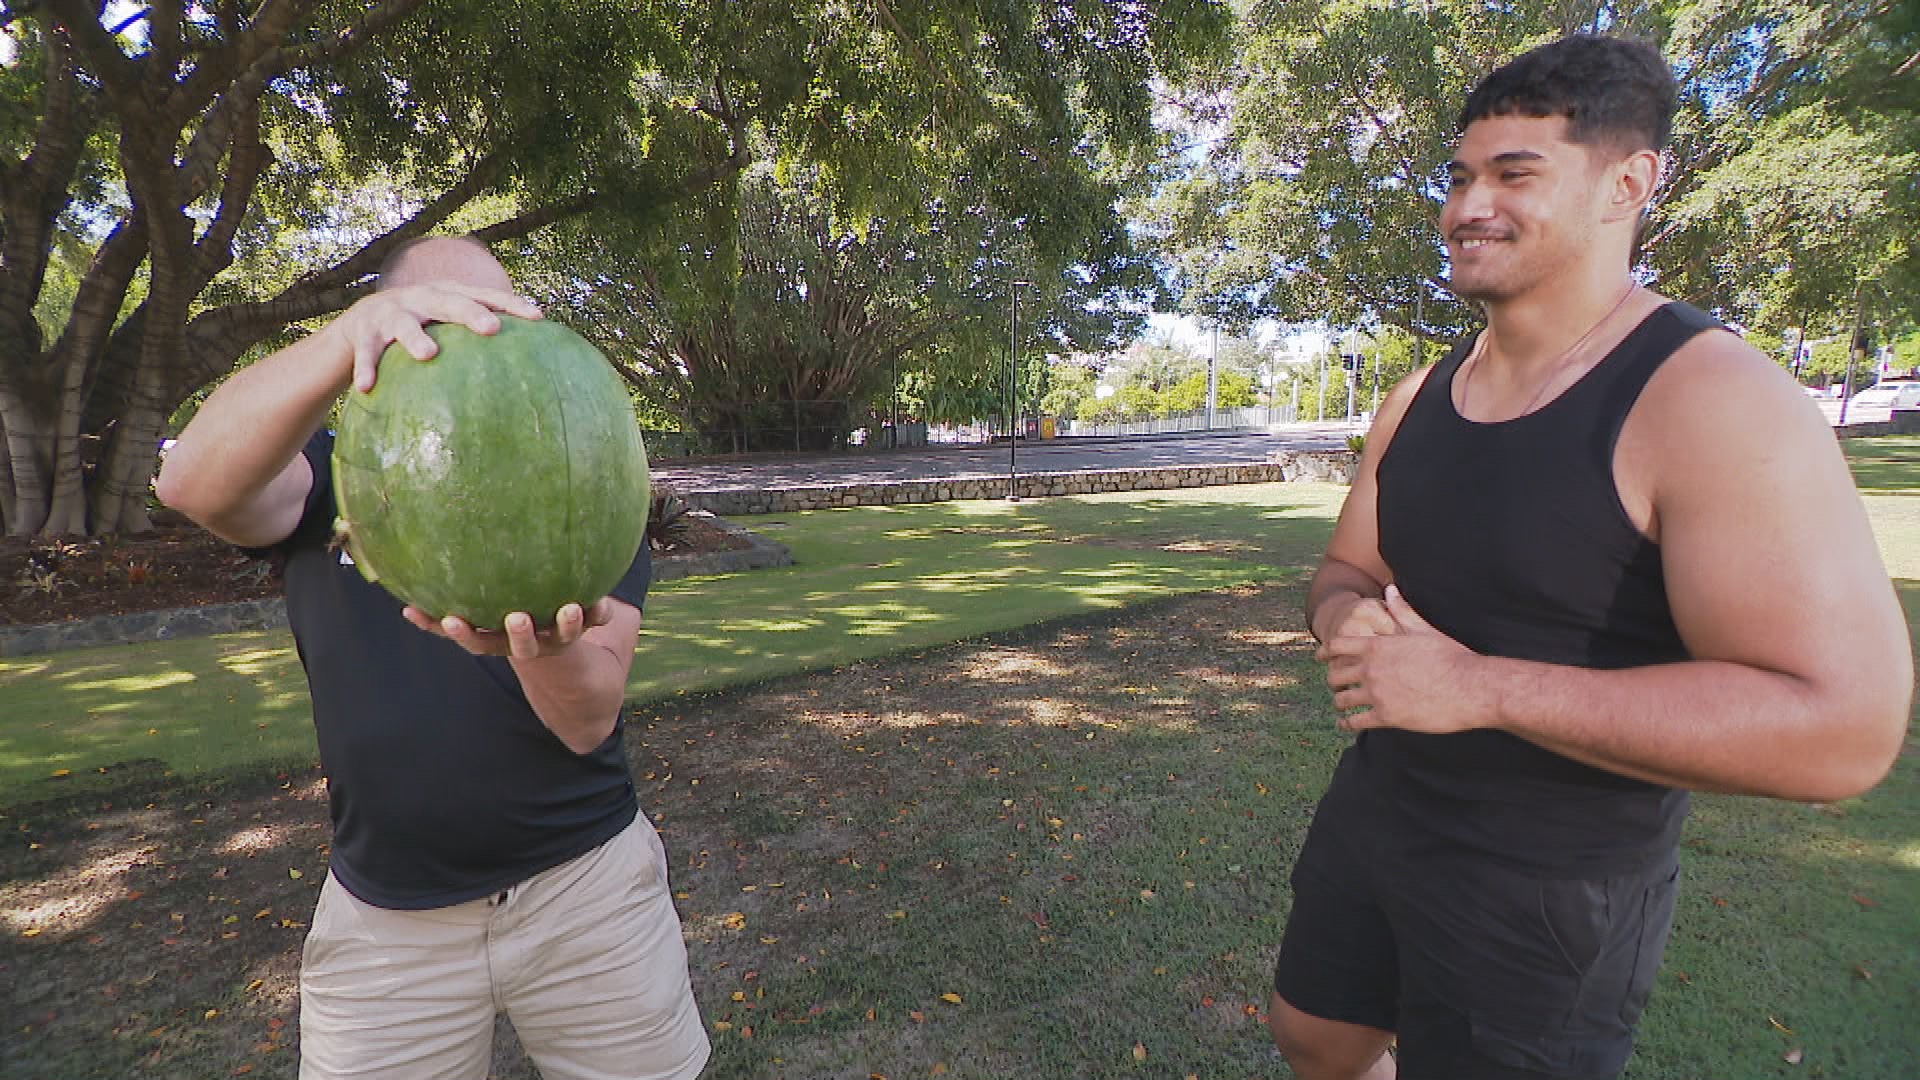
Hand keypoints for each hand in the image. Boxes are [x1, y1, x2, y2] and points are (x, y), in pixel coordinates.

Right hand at [328, 283, 542, 393]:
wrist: (363, 321)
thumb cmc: (424, 326)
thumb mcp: (449, 323)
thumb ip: (480, 335)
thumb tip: (533, 366)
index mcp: (448, 294)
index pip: (485, 295)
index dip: (511, 304)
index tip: (538, 317)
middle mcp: (421, 298)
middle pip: (449, 302)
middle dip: (471, 313)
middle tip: (491, 328)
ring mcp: (392, 314)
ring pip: (405, 325)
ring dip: (415, 338)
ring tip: (428, 354)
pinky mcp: (365, 334)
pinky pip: (367, 352)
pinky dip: (366, 368)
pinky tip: (367, 388)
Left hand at [402, 598, 615, 659]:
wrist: (550, 667)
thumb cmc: (566, 618)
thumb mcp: (587, 610)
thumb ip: (598, 600)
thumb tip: (613, 577)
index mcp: (558, 638)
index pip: (568, 632)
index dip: (571, 624)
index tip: (572, 609)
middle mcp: (529, 646)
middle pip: (523, 648)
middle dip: (520, 635)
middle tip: (517, 618)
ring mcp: (500, 645)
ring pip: (483, 645)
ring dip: (467, 635)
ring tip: (449, 619)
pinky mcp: (477, 638)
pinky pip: (452, 633)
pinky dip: (429, 623)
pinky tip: (407, 609)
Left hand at [1316, 585, 1491, 733]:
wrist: (1470, 687)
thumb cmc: (1450, 656)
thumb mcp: (1423, 630)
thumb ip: (1401, 611)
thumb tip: (1390, 589)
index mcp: (1377, 646)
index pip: (1337, 646)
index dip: (1324, 652)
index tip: (1318, 658)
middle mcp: (1371, 669)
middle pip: (1334, 675)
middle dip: (1332, 680)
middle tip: (1334, 685)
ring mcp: (1377, 694)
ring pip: (1342, 700)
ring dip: (1339, 703)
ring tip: (1341, 706)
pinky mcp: (1387, 717)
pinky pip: (1355, 722)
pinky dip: (1346, 724)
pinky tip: (1346, 725)